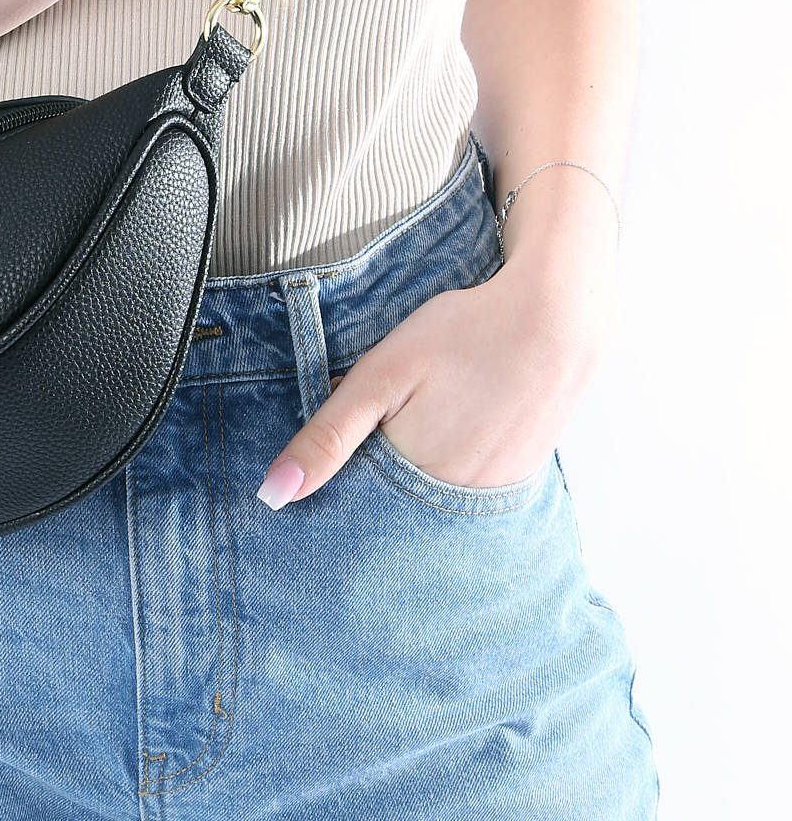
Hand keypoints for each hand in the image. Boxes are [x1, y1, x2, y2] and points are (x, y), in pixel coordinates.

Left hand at [254, 258, 613, 508]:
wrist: (556, 318)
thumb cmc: (463, 334)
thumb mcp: (382, 374)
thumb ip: (329, 435)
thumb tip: (274, 495)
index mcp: (416, 481)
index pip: (356, 511)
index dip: (336, 484)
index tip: (326, 462)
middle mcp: (457, 504)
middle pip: (395, 511)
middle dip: (373, 486)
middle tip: (385, 423)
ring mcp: (492, 495)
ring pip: (430, 502)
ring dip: (411, 480)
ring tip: (421, 421)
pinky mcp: (518, 478)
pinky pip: (466, 491)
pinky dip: (447, 471)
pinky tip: (451, 428)